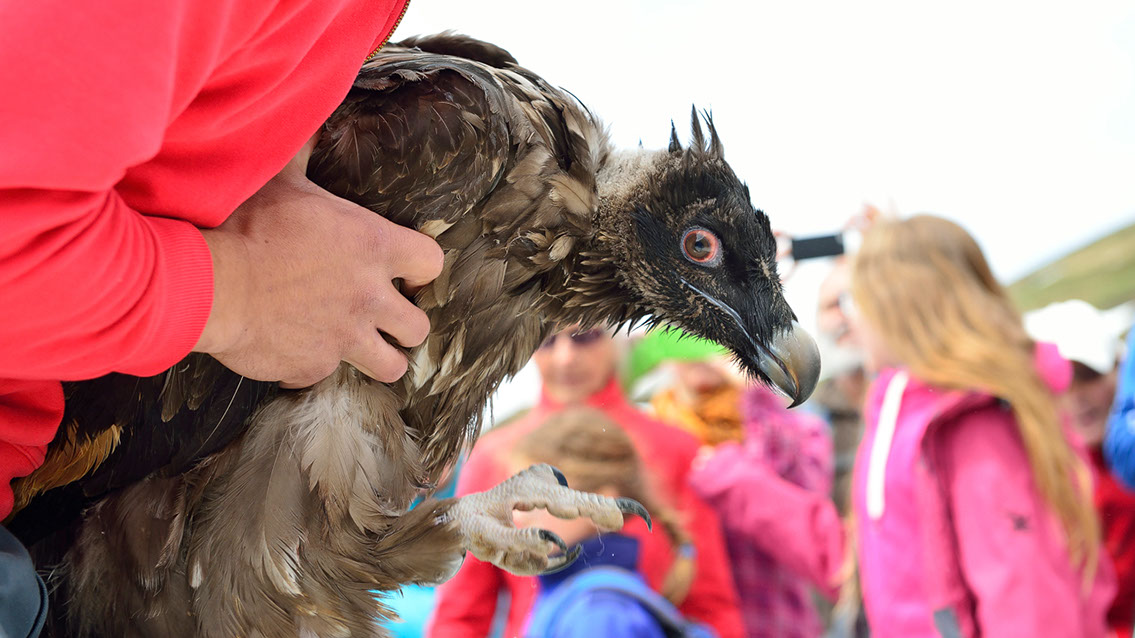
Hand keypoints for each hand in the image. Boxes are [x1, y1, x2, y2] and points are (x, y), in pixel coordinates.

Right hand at [195, 134, 443, 385]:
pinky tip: (295, 350)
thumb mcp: (282, 180)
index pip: (432, 262)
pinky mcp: (313, 367)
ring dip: (380, 358)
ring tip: (362, 348)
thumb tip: (309, 125)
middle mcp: (370, 297)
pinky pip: (324, 374)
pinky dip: (312, 365)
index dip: (422, 269)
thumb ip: (305, 157)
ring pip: (392, 366)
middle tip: (385, 317)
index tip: (408, 273)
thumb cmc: (246, 224)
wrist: (208, 282)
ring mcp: (345, 338)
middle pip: (419, 327)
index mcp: (374, 248)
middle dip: (406, 325)